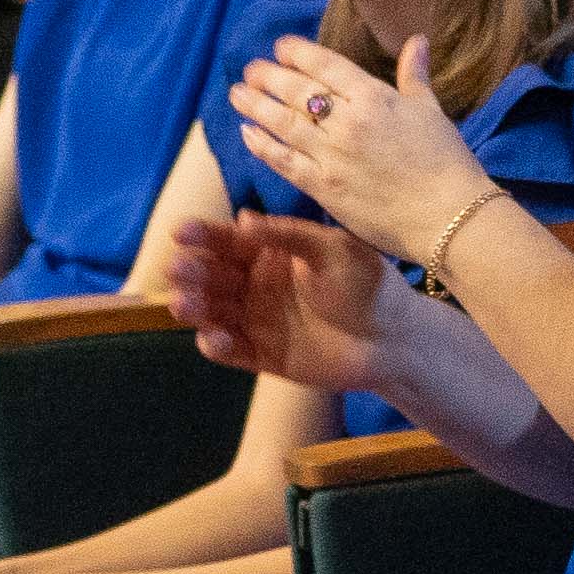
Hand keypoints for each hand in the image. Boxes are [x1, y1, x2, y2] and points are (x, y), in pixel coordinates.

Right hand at [174, 211, 403, 395]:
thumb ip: (287, 236)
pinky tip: (213, 337)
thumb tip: (242, 218)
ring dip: (195, 307)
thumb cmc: (368, 286)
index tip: (180, 231)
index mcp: (271, 254)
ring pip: (215, 312)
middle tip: (178, 270)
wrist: (395, 338)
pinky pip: (233, 351)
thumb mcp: (330, 249)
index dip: (203, 236)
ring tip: (183, 303)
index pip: (229, 241)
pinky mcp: (265, 356)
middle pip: (213, 276)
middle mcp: (258, 286)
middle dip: (192, 272)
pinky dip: (217, 345)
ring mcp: (259, 321)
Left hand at [230, 34, 487, 263]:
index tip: (280, 47)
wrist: (450, 218)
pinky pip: (284, 162)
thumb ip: (415, 75)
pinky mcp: (325, 188)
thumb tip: (417, 40)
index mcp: (375, 98)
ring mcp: (332, 156)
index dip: (297, 53)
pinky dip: (262, 146)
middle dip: (269, 76)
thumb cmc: (448, 163)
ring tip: (237, 94)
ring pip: (283, 123)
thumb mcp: (431, 111)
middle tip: (250, 69)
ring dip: (256, 106)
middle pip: (297, 91)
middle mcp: (348, 122)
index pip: (325, 65)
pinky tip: (246, 133)